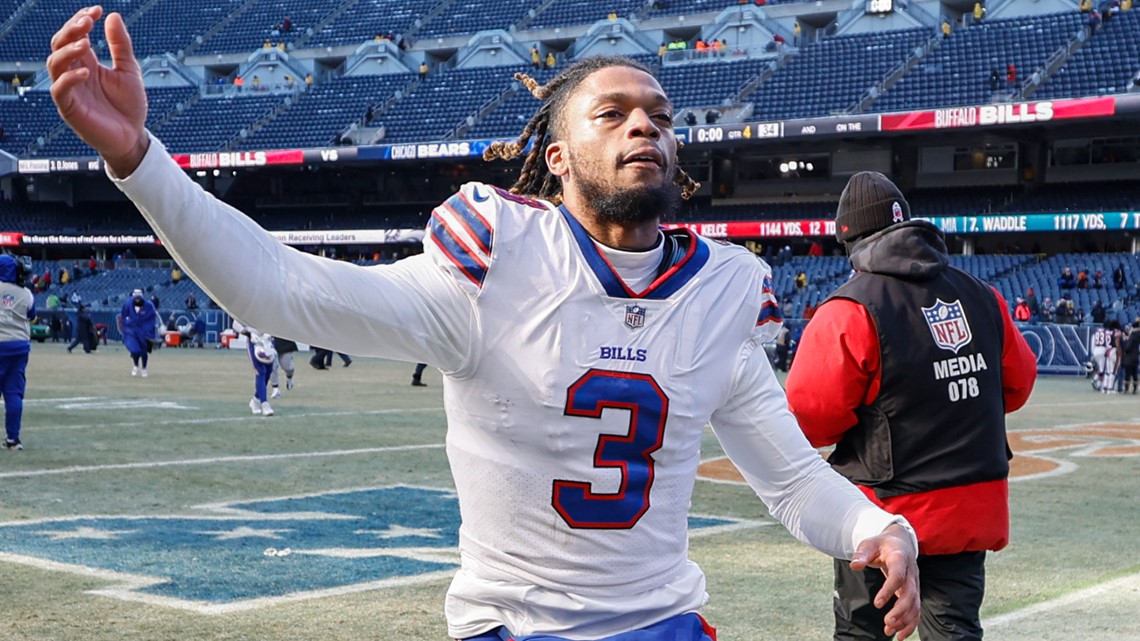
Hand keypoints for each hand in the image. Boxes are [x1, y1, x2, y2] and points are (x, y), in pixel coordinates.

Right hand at [47, 5, 148, 176]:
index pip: (74, 36)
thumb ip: (120, 46)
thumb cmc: (130, 106)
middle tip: (87, 22)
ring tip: (86, 43)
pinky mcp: (70, 108)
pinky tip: (87, 71)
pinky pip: (60, 90)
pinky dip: (70, 78)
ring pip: (54, 64)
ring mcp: (71, 90)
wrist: (133, 137)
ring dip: (67, 50)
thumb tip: (112, 16)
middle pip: (59, 45)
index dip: (81, 20)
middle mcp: (74, 73)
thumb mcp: (129, 71)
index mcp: (86, 63)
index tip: (96, 11)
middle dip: (70, 30)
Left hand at [850, 523, 920, 639]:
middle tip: (887, 622)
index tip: (877, 604)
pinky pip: (916, 609)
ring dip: (905, 620)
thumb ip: (861, 554)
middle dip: (900, 610)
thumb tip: (855, 564)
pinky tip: (900, 634)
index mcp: (900, 558)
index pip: (898, 576)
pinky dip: (910, 623)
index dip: (888, 590)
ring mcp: (914, 583)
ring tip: (889, 631)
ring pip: (915, 604)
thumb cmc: (881, 544)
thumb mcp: (869, 544)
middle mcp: (911, 572)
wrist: (900, 543)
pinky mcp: (914, 592)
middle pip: (910, 594)